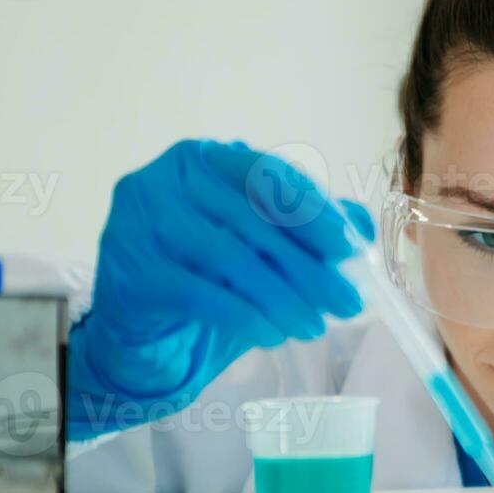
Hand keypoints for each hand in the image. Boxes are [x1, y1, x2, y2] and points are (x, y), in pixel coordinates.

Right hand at [68, 140, 373, 437]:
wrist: (145, 332)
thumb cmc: (209, 276)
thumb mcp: (263, 246)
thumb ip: (310, 225)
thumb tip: (362, 226)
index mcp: (202, 158)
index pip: (265, 175)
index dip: (313, 211)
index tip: (351, 249)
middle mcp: (162, 180)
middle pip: (251, 220)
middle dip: (308, 265)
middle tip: (348, 302)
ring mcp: (137, 224)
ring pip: (228, 257)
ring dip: (282, 296)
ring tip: (316, 326)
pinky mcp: (131, 274)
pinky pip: (199, 294)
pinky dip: (244, 315)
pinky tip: (273, 335)